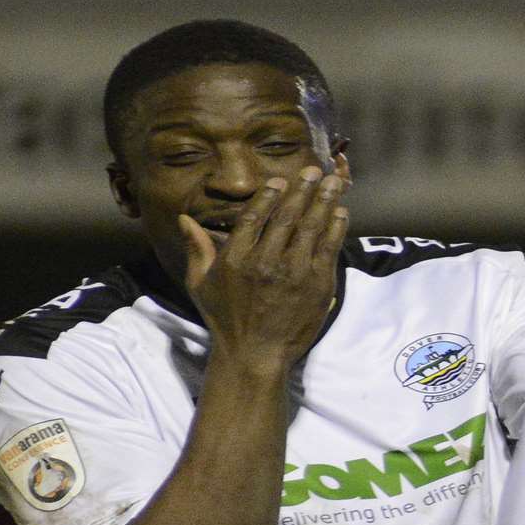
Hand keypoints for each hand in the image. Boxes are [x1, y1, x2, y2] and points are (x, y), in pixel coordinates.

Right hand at [178, 159, 350, 365]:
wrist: (255, 354)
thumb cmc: (225, 319)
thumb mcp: (201, 284)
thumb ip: (197, 248)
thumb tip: (184, 219)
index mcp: (236, 259)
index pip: (255, 217)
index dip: (269, 195)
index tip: (280, 181)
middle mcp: (266, 262)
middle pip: (288, 216)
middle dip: (303, 190)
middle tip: (313, 170)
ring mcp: (294, 273)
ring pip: (312, 228)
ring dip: (324, 202)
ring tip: (332, 182)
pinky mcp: (317, 285)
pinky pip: (328, 249)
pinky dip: (335, 229)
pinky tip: (340, 213)